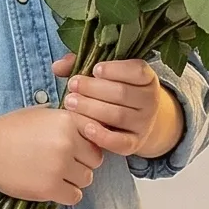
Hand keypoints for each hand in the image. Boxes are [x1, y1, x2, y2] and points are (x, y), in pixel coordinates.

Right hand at [0, 104, 107, 205]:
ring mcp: (60, 165)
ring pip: (86, 179)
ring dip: (73, 180)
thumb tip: (91, 129)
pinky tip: (50, 187)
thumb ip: (67, 121)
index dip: (86, 144)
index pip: (96, 137)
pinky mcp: (50, 187)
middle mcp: (68, 142)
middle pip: (95, 160)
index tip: (73, 149)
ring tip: (53, 175)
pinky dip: (65, 194)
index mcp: (67, 120)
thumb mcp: (41, 114)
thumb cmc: (10, 130)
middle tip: (61, 165)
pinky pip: (74, 196)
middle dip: (81, 163)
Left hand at [55, 57, 181, 158]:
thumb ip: (81, 64)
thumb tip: (57, 66)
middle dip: (94, 88)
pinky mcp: (134, 143)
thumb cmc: (112, 93)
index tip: (95, 69)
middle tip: (73, 85)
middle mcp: (150, 100)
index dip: (116, 69)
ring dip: (92, 109)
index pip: (138, 71)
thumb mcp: (103, 75)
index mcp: (146, 79)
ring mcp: (144, 123)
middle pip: (122, 93)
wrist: (132, 122)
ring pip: (118, 115)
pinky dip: (103, 136)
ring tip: (70, 103)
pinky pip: (121, 142)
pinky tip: (86, 128)